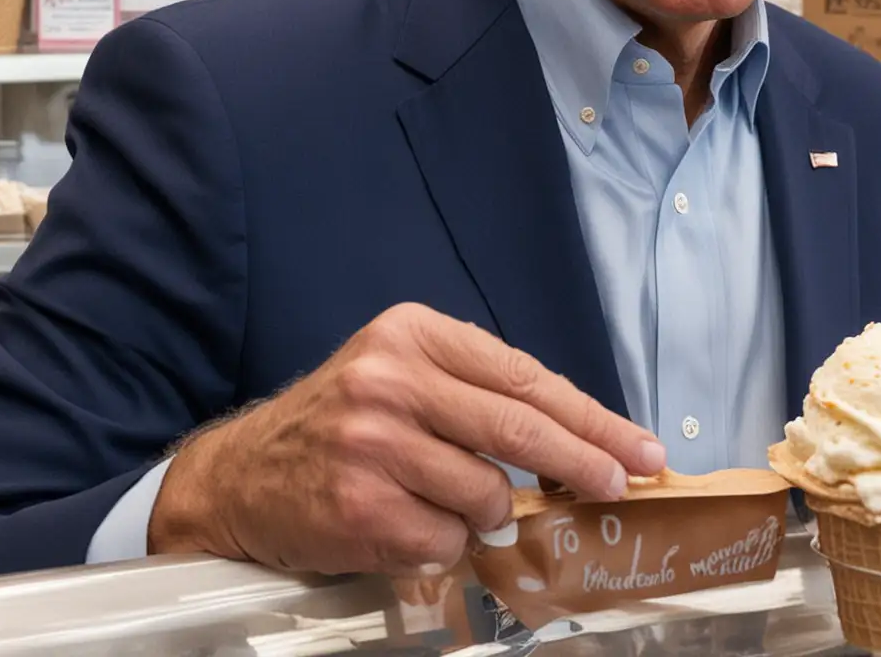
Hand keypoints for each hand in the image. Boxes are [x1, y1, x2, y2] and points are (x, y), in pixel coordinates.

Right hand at [148, 304, 665, 575]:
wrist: (240, 475)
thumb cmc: (343, 423)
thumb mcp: (405, 374)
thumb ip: (480, 394)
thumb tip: (582, 441)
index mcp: (415, 336)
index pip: (526, 378)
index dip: (592, 419)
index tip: (639, 447)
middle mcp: (392, 381)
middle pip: (519, 427)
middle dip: (585, 462)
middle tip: (623, 484)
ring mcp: (372, 445)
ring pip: (487, 493)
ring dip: (489, 513)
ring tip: (447, 502)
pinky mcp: (359, 507)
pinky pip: (447, 540)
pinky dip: (446, 544)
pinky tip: (410, 525)